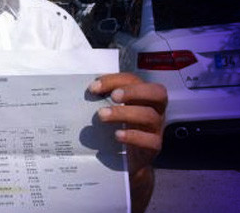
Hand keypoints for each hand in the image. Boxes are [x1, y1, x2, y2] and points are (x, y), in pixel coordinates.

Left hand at [88, 72, 167, 211]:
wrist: (125, 160)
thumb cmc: (117, 127)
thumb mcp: (113, 110)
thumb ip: (104, 99)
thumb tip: (83, 89)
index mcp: (144, 95)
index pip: (134, 80)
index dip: (115, 80)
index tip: (94, 88)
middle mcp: (156, 109)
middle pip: (157, 93)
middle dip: (133, 92)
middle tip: (113, 97)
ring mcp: (157, 128)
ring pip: (149, 116)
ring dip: (124, 113)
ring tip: (102, 115)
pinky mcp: (154, 146)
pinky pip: (150, 140)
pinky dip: (132, 136)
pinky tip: (117, 135)